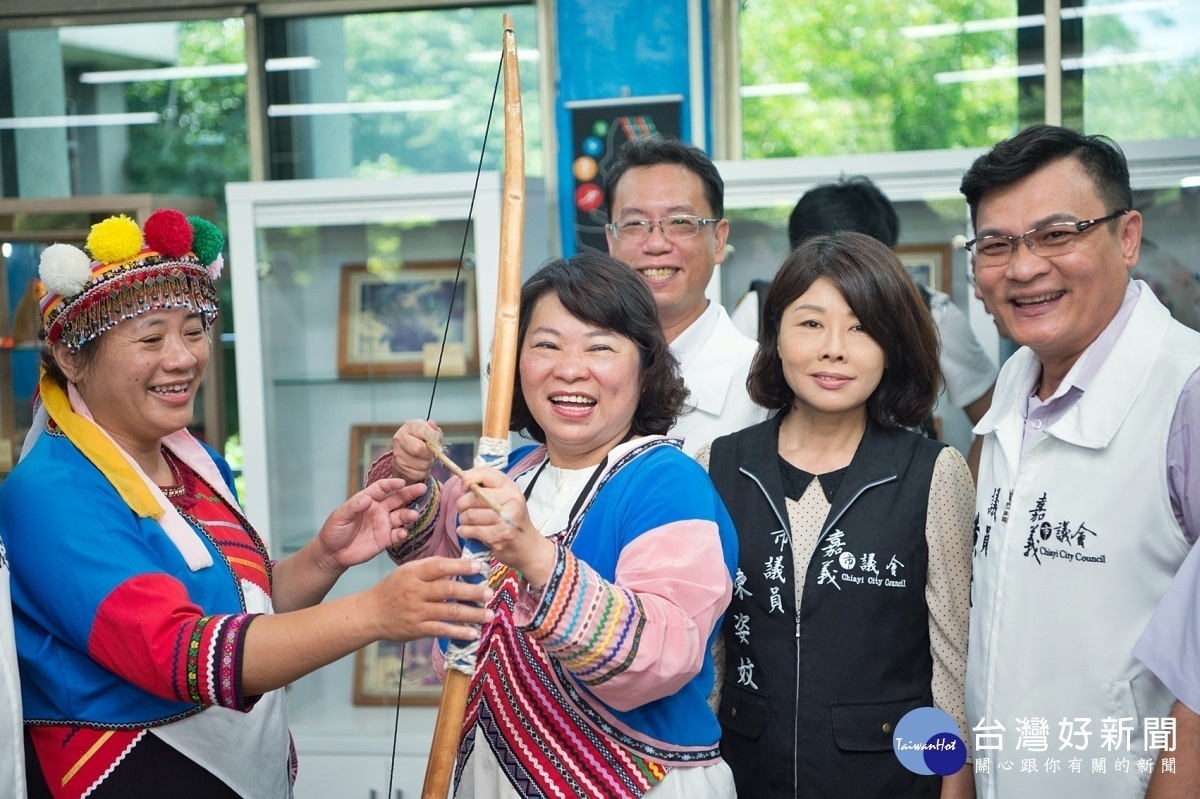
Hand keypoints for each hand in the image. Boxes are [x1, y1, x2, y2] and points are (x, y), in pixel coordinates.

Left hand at [314, 478, 426, 570]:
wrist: (333, 553)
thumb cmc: (334, 531)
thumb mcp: (339, 517)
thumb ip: (353, 507)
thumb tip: (367, 499)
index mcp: (367, 500)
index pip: (382, 488)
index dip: (392, 484)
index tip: (402, 482)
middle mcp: (379, 510)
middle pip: (397, 498)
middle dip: (410, 493)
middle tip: (422, 488)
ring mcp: (383, 524)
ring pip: (401, 516)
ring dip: (409, 514)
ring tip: (414, 515)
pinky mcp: (385, 539)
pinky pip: (397, 534)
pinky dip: (402, 533)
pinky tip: (403, 533)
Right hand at [367, 556, 492, 642]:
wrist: (370, 613)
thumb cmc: (393, 588)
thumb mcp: (407, 571)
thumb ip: (430, 567)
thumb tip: (460, 563)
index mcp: (413, 573)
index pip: (439, 566)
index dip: (460, 566)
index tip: (479, 568)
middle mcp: (415, 591)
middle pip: (448, 590)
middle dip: (472, 592)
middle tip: (489, 592)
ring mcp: (417, 611)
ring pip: (449, 612)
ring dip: (472, 614)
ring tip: (489, 614)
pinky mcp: (417, 629)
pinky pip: (442, 631)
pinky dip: (459, 632)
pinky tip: (473, 633)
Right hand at [390, 419, 441, 483]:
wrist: (406, 454)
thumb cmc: (420, 440)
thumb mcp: (429, 431)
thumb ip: (433, 429)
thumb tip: (432, 425)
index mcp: (408, 427)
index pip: (423, 431)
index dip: (433, 437)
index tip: (435, 440)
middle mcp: (399, 439)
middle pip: (419, 449)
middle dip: (430, 453)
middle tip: (431, 452)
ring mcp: (398, 455)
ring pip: (422, 464)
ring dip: (428, 463)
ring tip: (425, 459)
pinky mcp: (400, 469)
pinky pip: (419, 474)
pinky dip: (424, 472)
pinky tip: (420, 466)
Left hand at [455, 466, 556, 588]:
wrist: (527, 547)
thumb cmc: (512, 520)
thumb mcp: (506, 499)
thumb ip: (488, 488)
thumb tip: (463, 481)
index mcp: (510, 487)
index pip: (485, 474)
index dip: (468, 478)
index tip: (463, 488)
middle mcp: (511, 500)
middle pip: (473, 497)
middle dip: (462, 505)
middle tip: (465, 511)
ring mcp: (506, 519)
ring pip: (470, 515)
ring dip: (463, 520)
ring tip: (468, 523)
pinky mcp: (500, 535)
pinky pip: (471, 530)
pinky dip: (464, 531)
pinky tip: (466, 532)